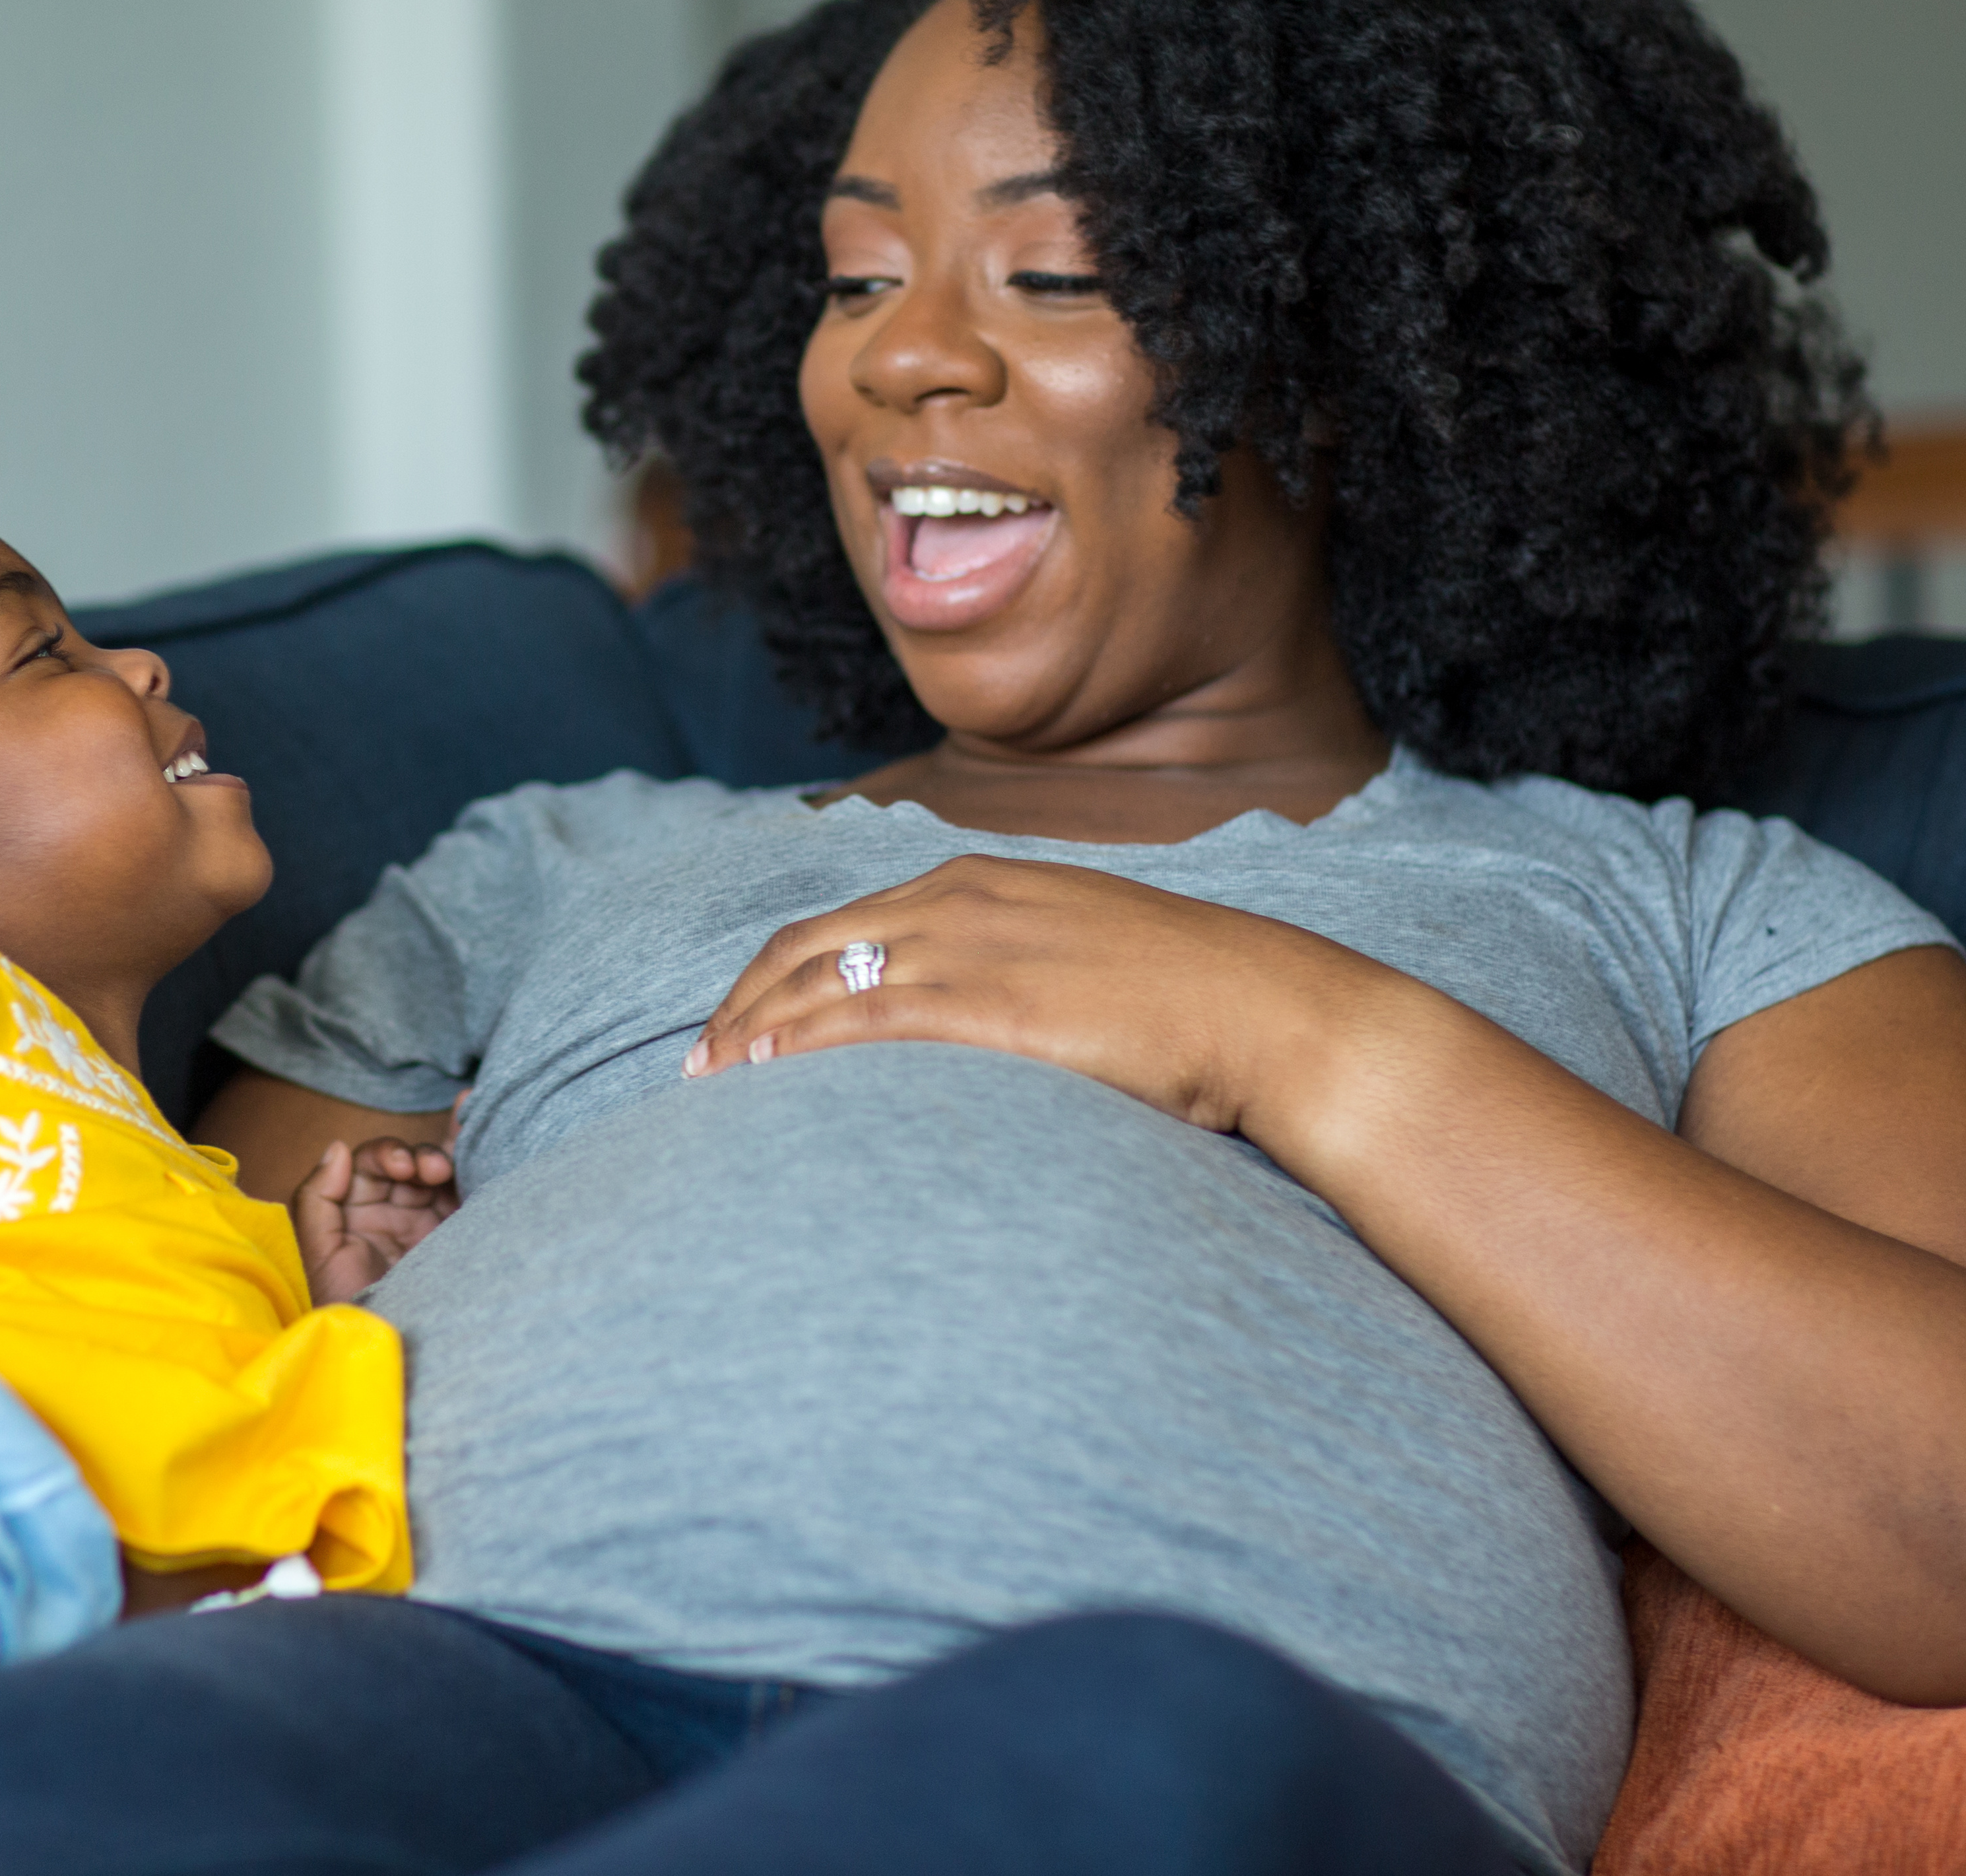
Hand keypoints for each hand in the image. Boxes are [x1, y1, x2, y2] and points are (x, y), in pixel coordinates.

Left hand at [292, 1136, 459, 1302]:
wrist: (396, 1348)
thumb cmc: (351, 1306)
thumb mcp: (321, 1254)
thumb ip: (318, 1197)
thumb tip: (338, 1147)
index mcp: (356, 1212)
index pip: (369, 1165)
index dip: (385, 1154)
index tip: (401, 1166)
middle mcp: (390, 1212)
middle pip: (405, 1162)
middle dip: (416, 1157)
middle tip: (431, 1171)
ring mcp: (425, 1221)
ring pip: (435, 1173)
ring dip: (440, 1162)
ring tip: (445, 1173)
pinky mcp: (456, 1233)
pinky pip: (463, 1192)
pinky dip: (469, 1166)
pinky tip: (472, 1150)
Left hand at [682, 854, 1424, 1143]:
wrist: (1267, 1009)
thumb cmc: (1187, 999)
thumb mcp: (1076, 956)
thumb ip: (1008, 968)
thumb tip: (967, 1019)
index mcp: (974, 880)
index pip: (838, 923)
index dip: (773, 976)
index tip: (737, 1025)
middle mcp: (957, 900)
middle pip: (804, 946)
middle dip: (739, 1004)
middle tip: (698, 1065)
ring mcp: (970, 946)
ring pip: (818, 981)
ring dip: (751, 1033)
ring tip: (708, 1086)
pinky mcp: (988, 1003)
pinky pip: (861, 1019)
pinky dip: (796, 1045)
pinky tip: (760, 1079)